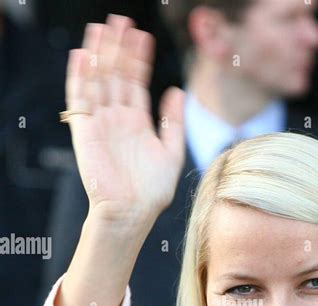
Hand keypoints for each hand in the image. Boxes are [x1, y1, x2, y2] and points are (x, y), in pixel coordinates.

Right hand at [64, 14, 184, 233]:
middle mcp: (117, 118)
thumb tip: (177, 90)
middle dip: (117, 48)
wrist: (131, 213)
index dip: (138, 59)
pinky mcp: (85, 132)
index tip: (142, 35)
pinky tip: (84, 56)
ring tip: (101, 28)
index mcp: (137, 122)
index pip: (135, 82)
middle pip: (115, 75)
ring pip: (97, 81)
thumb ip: (173, 122)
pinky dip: (80, 78)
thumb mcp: (172, 153)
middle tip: (120, 20)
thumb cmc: (152, 191)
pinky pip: (80, 100)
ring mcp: (100, 123)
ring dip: (99, 55)